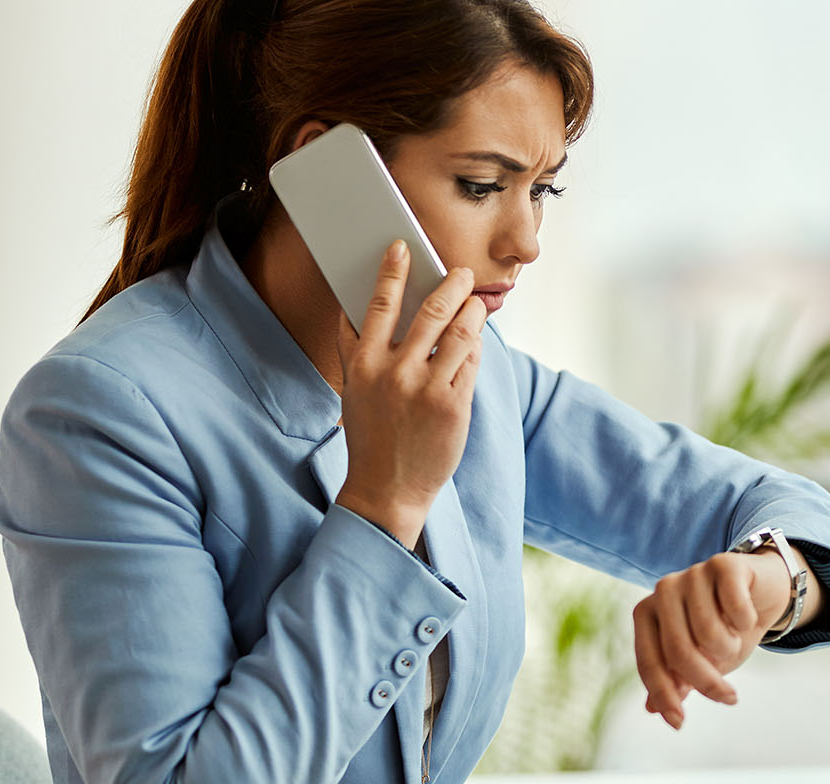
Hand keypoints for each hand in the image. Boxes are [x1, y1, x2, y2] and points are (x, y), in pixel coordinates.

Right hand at [332, 239, 484, 547]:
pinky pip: (471, 362)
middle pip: (430, 312)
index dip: (392, 271)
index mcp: (364, 364)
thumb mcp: (353, 389)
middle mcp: (395, 373)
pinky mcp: (454, 406)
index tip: (402, 248)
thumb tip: (354, 306)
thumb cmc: (370, 434)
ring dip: (472, 311)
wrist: (387, 489)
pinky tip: (475, 337)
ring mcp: (427, 389)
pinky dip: (475, 345)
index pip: (379, 305)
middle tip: (462, 272)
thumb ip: (355, 349)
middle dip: (451, 284)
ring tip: (476, 301)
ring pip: (459, 333)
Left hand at [633, 550, 792, 729]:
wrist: (763, 595)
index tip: (680, 723)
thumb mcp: (701, 661)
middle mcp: (663, 590)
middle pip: (679, 651)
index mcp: (647, 613)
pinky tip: (748, 616)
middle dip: (706, 681)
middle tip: (729, 697)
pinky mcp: (723, 563)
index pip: (650, 661)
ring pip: (710, 634)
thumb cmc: (726, 630)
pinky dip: (746, 622)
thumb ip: (676, 681)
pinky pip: (735, 608)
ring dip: (730, 649)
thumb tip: (653, 709)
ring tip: (735, 641)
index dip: (664, 695)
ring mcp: (693, 573)